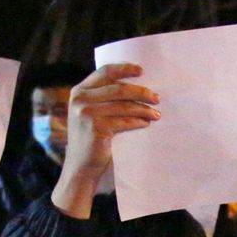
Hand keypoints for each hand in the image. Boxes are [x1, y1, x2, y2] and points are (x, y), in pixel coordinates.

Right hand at [51, 64, 160, 218]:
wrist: (80, 167)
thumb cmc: (92, 140)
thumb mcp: (92, 115)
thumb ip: (103, 100)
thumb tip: (137, 89)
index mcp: (79, 91)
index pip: (104, 72)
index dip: (124, 69)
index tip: (141, 70)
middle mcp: (80, 99)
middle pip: (118, 88)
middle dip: (141, 92)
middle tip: (157, 97)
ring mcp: (86, 113)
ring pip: (123, 105)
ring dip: (143, 109)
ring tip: (156, 114)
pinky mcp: (96, 127)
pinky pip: (124, 121)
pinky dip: (138, 122)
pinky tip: (146, 123)